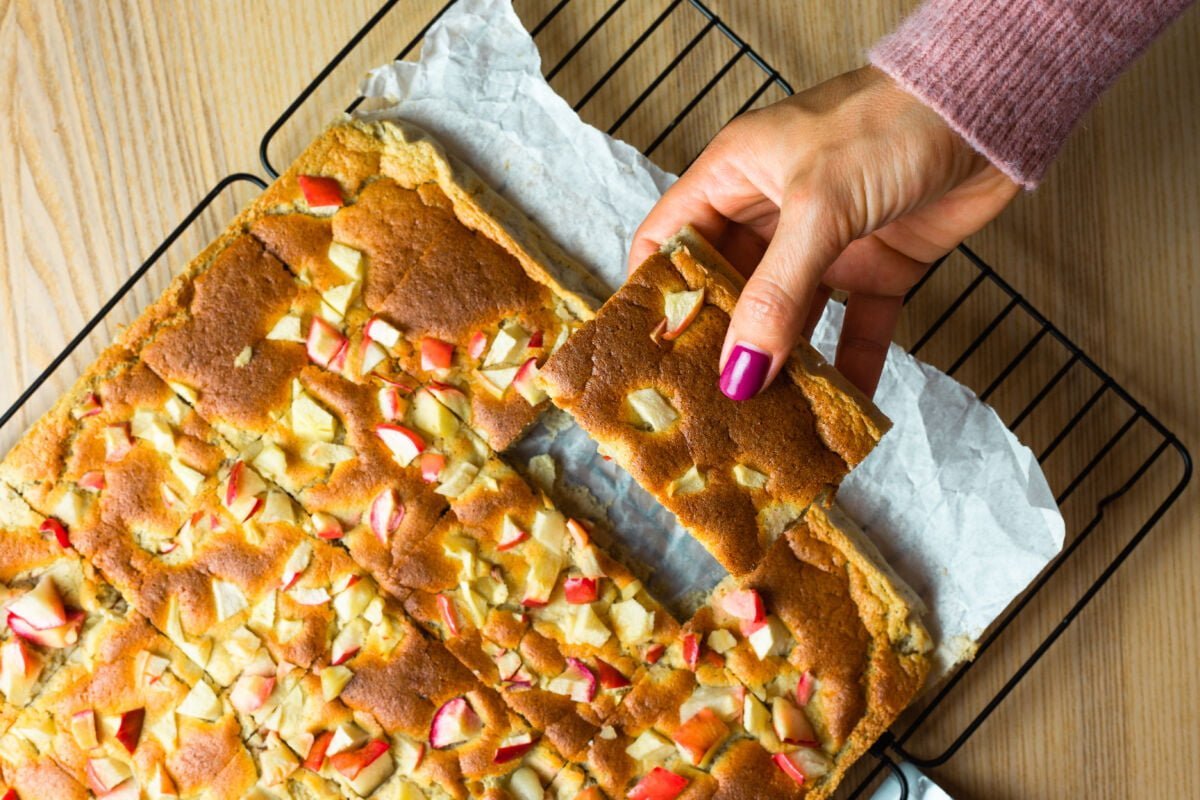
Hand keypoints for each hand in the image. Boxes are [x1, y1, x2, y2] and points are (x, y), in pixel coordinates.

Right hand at [630, 66, 1019, 398]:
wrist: (993, 107)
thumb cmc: (890, 124)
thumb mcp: (819, 207)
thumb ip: (778, 294)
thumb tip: (741, 374)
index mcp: (734, 176)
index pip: (670, 239)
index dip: (655, 292)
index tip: (647, 352)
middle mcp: (771, 211)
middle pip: (726, 289)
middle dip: (718, 344)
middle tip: (704, 403)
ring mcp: (824, 242)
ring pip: (789, 316)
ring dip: (782, 363)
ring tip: (765, 419)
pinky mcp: (877, 264)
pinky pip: (855, 326)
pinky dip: (852, 364)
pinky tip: (845, 406)